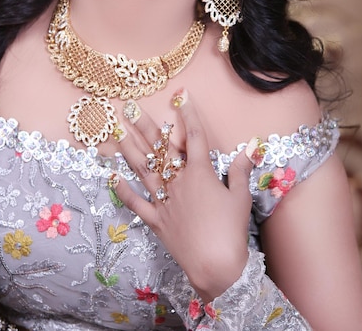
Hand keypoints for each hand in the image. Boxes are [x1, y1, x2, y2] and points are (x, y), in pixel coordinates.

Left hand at [115, 91, 253, 302]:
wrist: (215, 266)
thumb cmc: (231, 231)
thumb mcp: (241, 198)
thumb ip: (240, 170)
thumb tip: (250, 146)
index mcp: (200, 173)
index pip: (194, 135)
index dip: (189, 113)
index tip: (181, 94)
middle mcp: (177, 181)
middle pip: (159, 147)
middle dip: (143, 124)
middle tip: (128, 106)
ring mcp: (164, 200)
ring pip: (142, 168)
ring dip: (128, 148)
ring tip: (114, 131)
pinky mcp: (155, 219)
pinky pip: (135, 202)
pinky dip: (122, 190)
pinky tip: (111, 176)